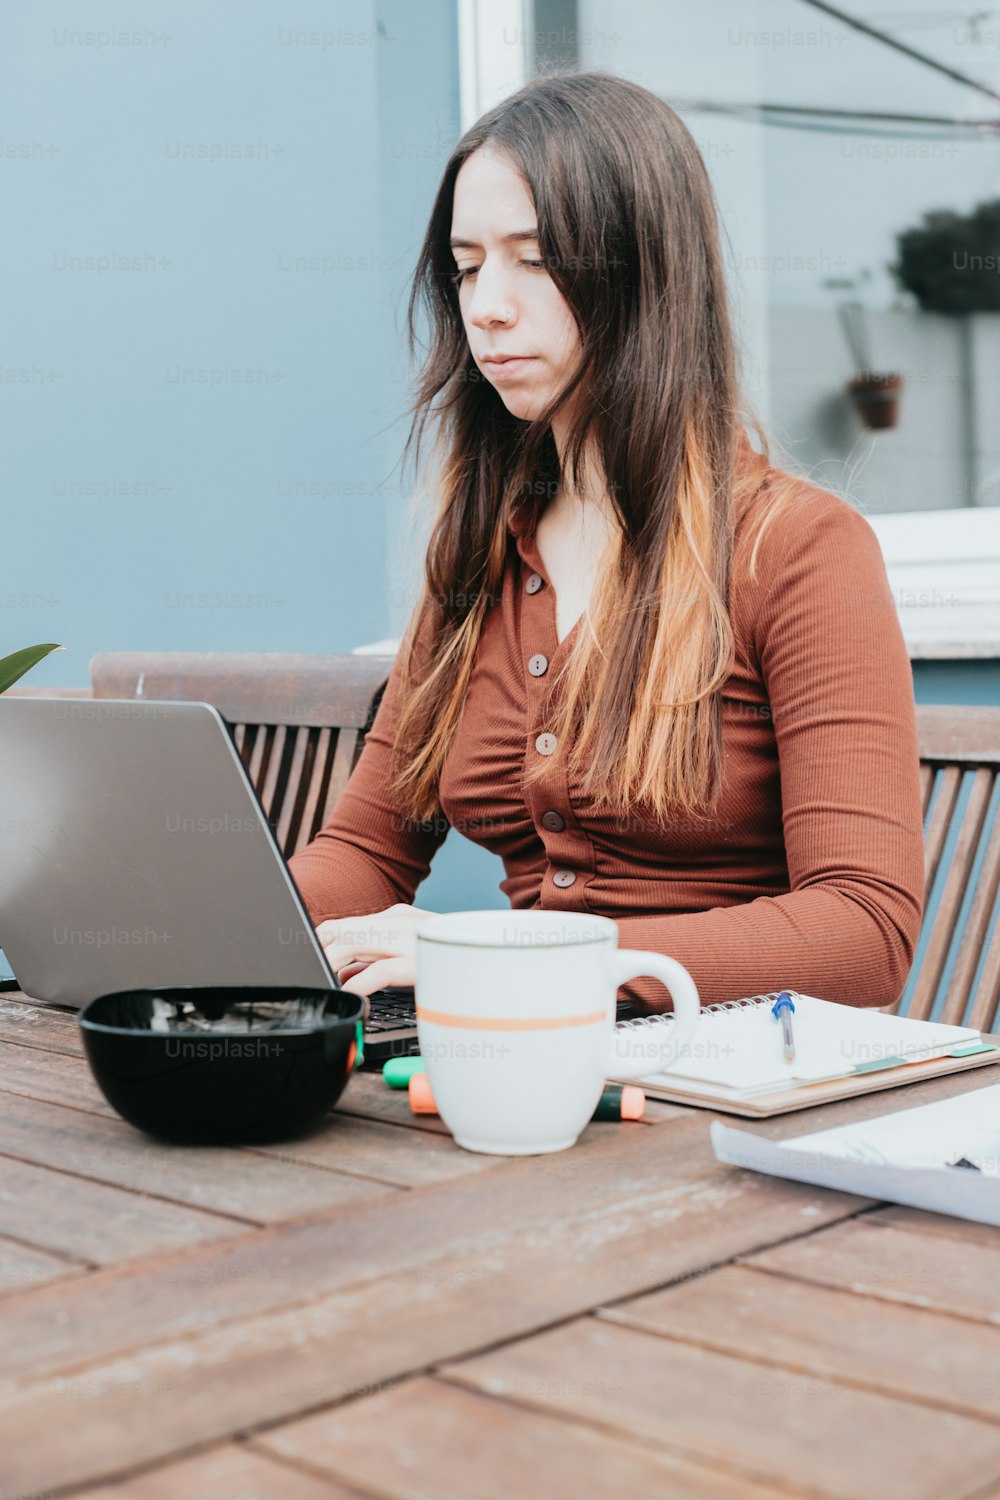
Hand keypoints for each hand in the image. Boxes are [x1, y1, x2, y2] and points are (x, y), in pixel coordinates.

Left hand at [315, 903, 438, 998]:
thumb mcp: (406, 957)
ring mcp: (409, 939)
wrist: (491, 963)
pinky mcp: (418, 962)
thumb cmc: (445, 961)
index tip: (307, 961)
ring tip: (319, 980)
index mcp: (395, 918)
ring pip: (353, 943)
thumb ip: (372, 963)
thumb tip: (343, 974)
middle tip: (307, 973)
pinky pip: (378, 971)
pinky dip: (357, 984)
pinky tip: (348, 995)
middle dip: (318, 952)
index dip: (319, 944)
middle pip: (342, 931)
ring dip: (330, 963)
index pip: (343, 925)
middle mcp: (399, 922)